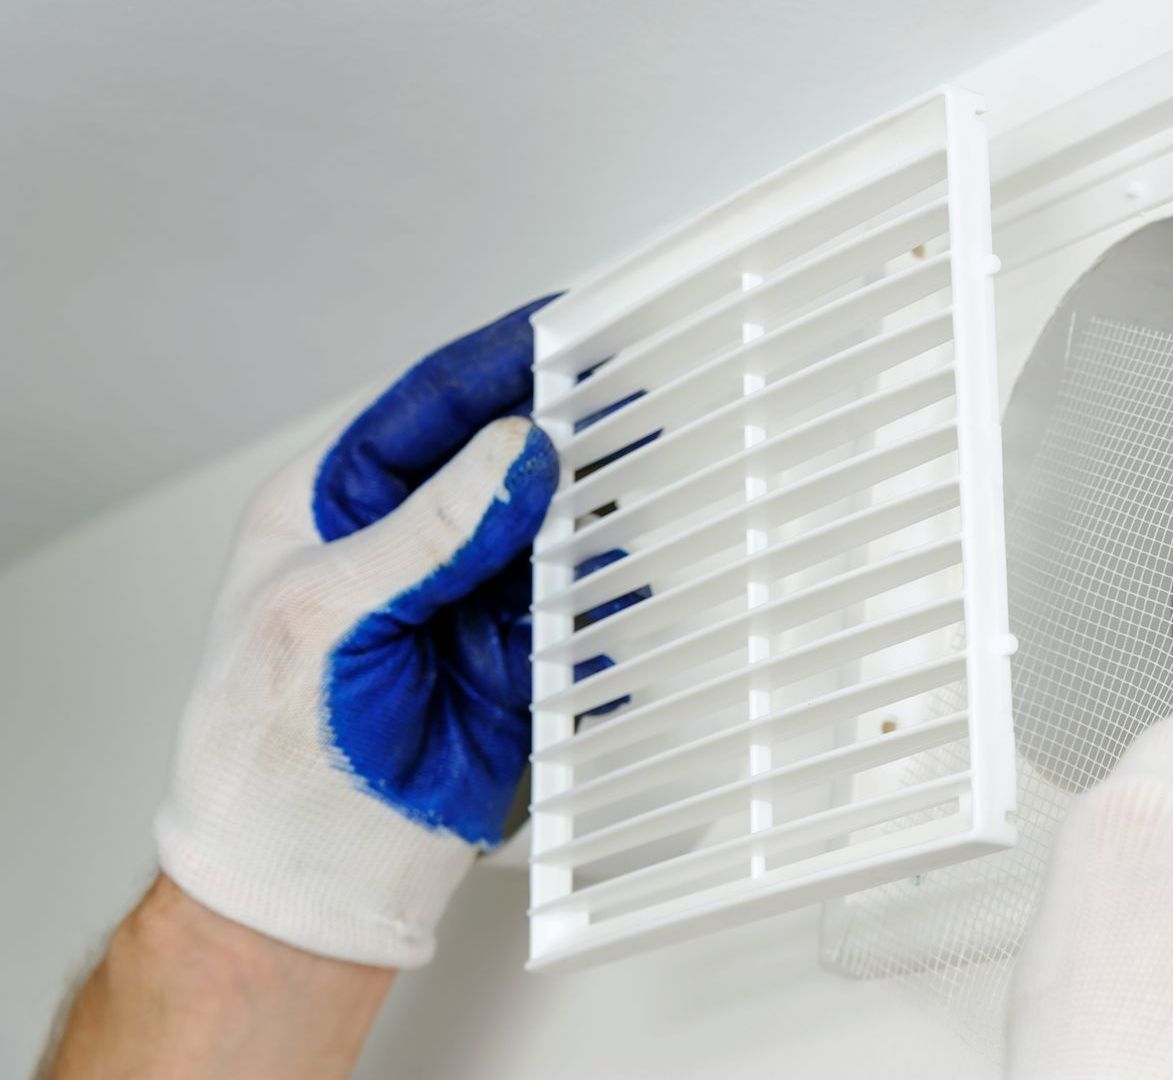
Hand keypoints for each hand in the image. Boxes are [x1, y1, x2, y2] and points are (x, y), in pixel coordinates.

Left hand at [154, 297, 559, 967]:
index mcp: (329, 508)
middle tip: (624, 403)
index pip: (424, 411)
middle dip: (560, 437)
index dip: (493, 367)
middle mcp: (402, 545)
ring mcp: (461, 601)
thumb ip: (432, 531)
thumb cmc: (264, 749)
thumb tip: (519, 454)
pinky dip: (603, 594)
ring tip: (634, 486)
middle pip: (499, 464)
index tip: (560, 333)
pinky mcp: (511, 658)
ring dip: (590, 515)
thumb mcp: (327, 613)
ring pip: (546, 532)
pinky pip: (573, 607)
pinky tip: (622, 578)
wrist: (306, 878)